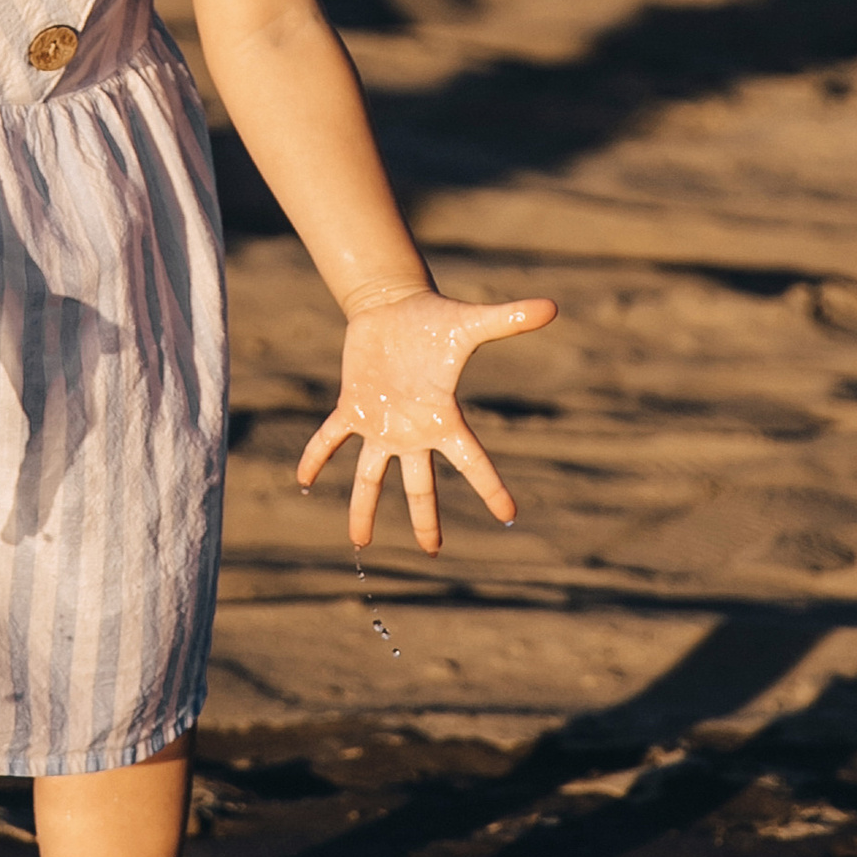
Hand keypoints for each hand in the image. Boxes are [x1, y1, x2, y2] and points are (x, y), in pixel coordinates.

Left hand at [295, 285, 555, 552]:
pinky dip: (316, 457)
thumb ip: (508, 319)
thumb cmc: (435, 318)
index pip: (473, 461)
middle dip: (425, 519)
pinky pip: (331, 439)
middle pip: (420, 485)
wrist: (394, 307)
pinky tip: (304, 479)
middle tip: (431, 551)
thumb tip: (552, 305)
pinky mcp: (352, 407)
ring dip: (364, 508)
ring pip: (371, 475)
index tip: (509, 515)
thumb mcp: (471, 323)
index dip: (492, 488)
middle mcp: (413, 431)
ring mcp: (381, 424)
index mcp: (443, 418)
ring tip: (360, 542)